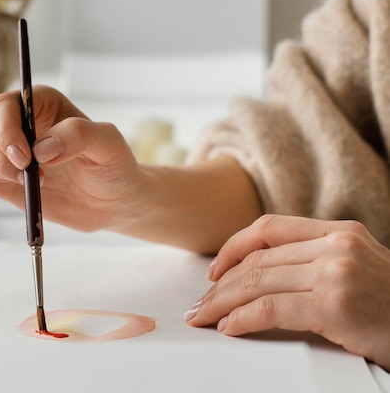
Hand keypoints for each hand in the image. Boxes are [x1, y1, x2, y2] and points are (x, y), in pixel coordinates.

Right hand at [0, 85, 142, 231]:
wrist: (111, 201)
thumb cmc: (113, 166)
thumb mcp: (108, 144)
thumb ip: (78, 135)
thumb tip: (41, 149)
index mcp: (40, 105)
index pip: (4, 105)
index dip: (6, 131)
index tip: (25, 159)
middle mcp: (16, 125)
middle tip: (29, 178)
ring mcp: (2, 153)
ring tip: (12, 184)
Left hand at [184, 214, 389, 369]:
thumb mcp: (356, 270)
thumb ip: (315, 261)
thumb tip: (256, 275)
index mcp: (340, 232)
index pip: (268, 228)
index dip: (232, 248)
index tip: (213, 271)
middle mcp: (338, 245)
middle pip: (257, 259)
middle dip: (220, 285)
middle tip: (199, 305)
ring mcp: (338, 273)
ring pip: (257, 282)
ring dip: (222, 303)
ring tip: (204, 317)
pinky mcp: (336, 305)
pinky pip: (270, 309)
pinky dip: (241, 319)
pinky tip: (228, 327)